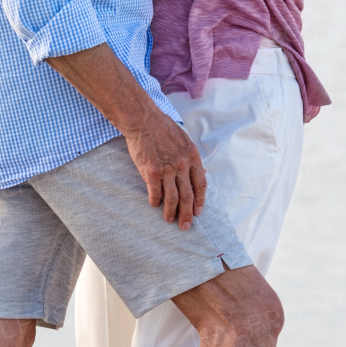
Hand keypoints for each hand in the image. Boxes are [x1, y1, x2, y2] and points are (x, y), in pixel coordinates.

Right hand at [123, 106, 206, 228]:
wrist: (143, 119)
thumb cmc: (162, 127)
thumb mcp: (184, 139)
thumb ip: (192, 157)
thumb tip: (202, 171)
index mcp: (193, 156)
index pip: (200, 184)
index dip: (200, 200)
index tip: (198, 212)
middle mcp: (182, 164)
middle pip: (188, 196)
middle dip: (187, 214)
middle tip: (186, 226)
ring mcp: (167, 169)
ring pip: (172, 198)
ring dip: (171, 212)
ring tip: (169, 220)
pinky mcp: (151, 171)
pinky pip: (155, 193)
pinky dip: (155, 202)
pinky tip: (154, 205)